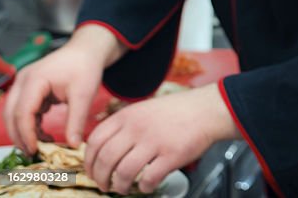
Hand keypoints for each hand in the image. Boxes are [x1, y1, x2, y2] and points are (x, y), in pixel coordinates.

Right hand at [3, 24, 124, 153]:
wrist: (87, 50)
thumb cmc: (86, 67)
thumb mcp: (85, 94)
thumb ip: (77, 120)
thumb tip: (74, 145)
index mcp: (35, 80)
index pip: (22, 112)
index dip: (26, 134)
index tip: (36, 150)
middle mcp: (23, 81)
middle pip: (11, 115)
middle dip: (20, 136)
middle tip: (34, 153)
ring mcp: (23, 84)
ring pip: (14, 114)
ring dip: (24, 132)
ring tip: (41, 145)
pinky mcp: (28, 89)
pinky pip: (22, 111)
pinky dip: (30, 124)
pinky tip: (44, 134)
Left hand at [85, 84, 238, 193]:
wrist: (208, 109)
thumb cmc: (178, 111)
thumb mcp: (145, 109)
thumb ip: (125, 125)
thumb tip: (103, 149)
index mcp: (129, 115)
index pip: (95, 141)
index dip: (89, 161)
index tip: (91, 171)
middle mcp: (138, 128)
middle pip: (105, 159)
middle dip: (100, 178)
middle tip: (104, 185)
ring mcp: (154, 141)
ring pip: (123, 172)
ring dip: (119, 186)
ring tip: (123, 188)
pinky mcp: (171, 155)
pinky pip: (148, 179)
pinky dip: (143, 187)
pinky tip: (147, 185)